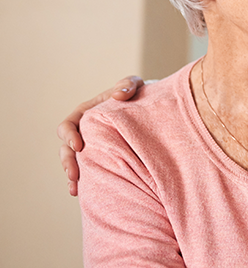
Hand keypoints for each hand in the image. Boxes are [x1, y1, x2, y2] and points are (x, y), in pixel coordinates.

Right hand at [57, 76, 143, 195]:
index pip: (69, 125)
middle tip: (74, 175)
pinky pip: (87, 170)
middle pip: (66, 148)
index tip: (79, 146)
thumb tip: (118, 95)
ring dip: (72, 175)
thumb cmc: (138, 94)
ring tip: (75, 188)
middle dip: (67, 162)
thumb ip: (127, 86)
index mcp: (86, 113)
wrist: (150, 108)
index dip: (69, 136)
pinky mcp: (100, 157)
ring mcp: (91, 146)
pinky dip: (83, 182)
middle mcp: (84, 131)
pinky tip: (80, 193)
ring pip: (73, 162)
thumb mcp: (135, 86)